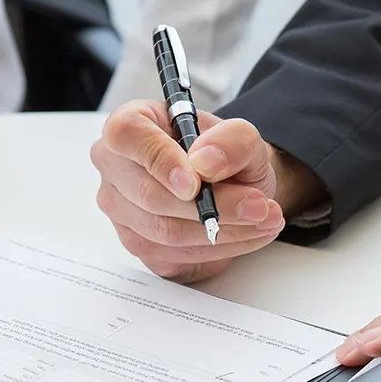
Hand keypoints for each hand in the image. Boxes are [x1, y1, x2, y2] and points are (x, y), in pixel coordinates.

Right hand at [91, 100, 322, 282]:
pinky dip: (220, 248)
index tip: (197, 183)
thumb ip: (232, 140)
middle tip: (258, 205)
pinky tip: (247, 233)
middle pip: (149, 195)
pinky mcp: (140, 246)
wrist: (233, 184)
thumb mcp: (243, 136)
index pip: (126, 136)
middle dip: (213, 205)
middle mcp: (116, 169)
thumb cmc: (223, 155)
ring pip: (166, 232)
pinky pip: (177, 255)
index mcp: (130, 125)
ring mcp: (122, 212)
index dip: (160, 160)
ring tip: (263, 217)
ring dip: (224, 230)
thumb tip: (206, 162)